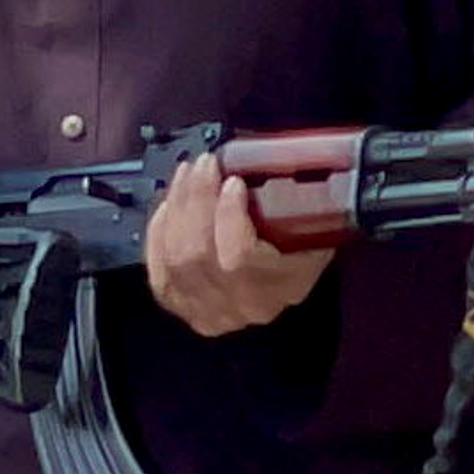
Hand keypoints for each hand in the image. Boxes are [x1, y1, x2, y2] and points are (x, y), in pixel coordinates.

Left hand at [142, 153, 331, 335]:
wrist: (273, 298)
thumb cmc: (297, 263)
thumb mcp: (316, 240)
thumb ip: (308, 213)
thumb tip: (298, 167)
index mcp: (278, 289)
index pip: (238, 257)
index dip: (228, 215)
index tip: (232, 182)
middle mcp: (236, 306)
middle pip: (197, 253)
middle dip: (196, 200)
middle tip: (203, 165)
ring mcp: (201, 308)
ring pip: (174, 256)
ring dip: (177, 207)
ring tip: (187, 174)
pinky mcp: (174, 301)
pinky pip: (157, 263)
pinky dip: (160, 228)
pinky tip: (169, 203)